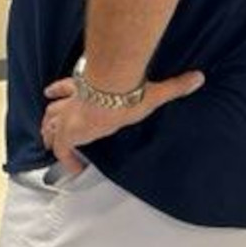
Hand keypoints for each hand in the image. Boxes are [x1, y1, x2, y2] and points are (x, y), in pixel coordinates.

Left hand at [39, 69, 205, 174]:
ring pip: (50, 125)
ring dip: (49, 133)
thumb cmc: (128, 91)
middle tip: (47, 124)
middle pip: (54, 108)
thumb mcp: (153, 89)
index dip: (59, 90)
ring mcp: (69, 118)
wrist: (111, 95)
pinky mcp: (69, 134)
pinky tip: (73, 169)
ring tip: (49, 143)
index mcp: (88, 88)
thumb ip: (175, 85)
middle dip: (50, 115)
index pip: (68, 87)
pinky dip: (65, 159)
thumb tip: (198, 77)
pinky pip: (62, 150)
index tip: (51, 91)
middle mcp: (75, 102)